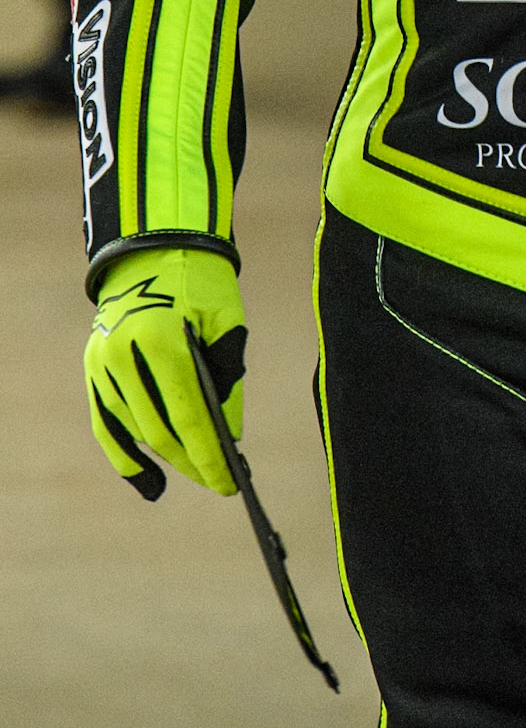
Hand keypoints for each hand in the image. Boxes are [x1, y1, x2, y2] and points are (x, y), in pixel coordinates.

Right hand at [84, 247, 246, 498]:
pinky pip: (106, 423)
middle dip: (192, 459)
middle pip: (160, 429)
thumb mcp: (226, 321)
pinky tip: (149, 481)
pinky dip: (125, 456)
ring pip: (135, 429)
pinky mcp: (91, 366)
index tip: (230, 482)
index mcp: (161, 338)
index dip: (209, 454)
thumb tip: (229, 437)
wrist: (155, 244)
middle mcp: (123, 354)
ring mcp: (101, 362)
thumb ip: (228, 378)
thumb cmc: (201, 282)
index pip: (188, 415)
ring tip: (196, 471)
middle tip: (219, 479)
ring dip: (166, 454)